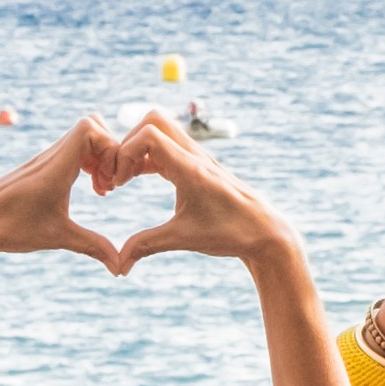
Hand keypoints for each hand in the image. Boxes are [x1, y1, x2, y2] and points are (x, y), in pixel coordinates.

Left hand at [0, 118, 125, 275]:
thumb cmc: (11, 228)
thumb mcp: (58, 237)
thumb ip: (94, 247)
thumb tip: (121, 269)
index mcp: (56, 167)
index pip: (90, 129)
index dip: (110, 148)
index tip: (111, 181)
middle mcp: (51, 156)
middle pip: (92, 126)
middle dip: (110, 152)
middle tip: (109, 184)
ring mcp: (46, 158)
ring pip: (83, 136)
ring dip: (99, 157)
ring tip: (101, 188)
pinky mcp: (42, 166)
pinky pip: (72, 149)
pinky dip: (87, 162)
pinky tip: (89, 187)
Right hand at [103, 113, 300, 270]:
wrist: (265, 232)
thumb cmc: (230, 234)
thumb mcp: (183, 239)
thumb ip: (147, 246)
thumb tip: (119, 266)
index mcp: (190, 169)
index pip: (149, 135)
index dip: (125, 153)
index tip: (119, 182)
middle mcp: (195, 155)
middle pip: (153, 120)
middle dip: (127, 142)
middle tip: (119, 174)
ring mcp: (198, 157)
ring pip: (161, 130)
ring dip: (137, 148)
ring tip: (124, 179)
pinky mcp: (198, 164)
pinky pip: (167, 145)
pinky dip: (148, 155)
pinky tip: (137, 177)